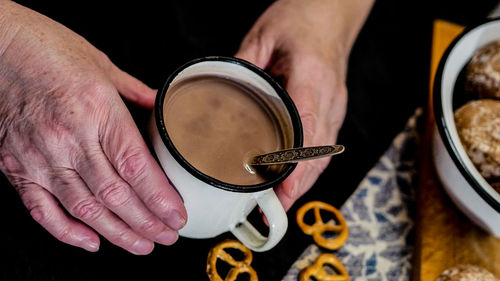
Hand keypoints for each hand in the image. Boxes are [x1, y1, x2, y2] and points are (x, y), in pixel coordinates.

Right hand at [0, 1, 185, 253]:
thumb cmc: (48, 49)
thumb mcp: (102, 65)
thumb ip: (135, 93)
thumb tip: (160, 107)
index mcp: (97, 110)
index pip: (135, 167)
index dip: (160, 198)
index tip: (177, 215)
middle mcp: (69, 137)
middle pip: (115, 195)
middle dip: (147, 223)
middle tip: (167, 236)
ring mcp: (40, 156)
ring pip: (84, 209)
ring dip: (117, 233)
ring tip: (141, 245)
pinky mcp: (17, 166)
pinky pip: (42, 209)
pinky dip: (67, 231)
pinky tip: (92, 242)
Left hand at [236, 0, 372, 210]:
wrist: (333, 11)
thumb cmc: (302, 16)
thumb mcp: (264, 35)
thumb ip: (242, 65)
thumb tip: (218, 94)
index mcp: (311, 75)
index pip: (306, 127)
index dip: (295, 163)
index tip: (281, 187)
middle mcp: (329, 95)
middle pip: (318, 151)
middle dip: (298, 184)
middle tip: (273, 207)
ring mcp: (336, 104)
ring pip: (325, 153)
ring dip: (306, 181)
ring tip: (281, 202)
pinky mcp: (335, 107)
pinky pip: (327, 145)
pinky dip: (312, 167)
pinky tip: (297, 180)